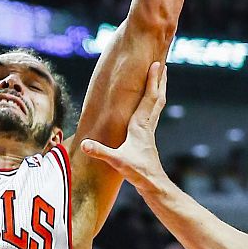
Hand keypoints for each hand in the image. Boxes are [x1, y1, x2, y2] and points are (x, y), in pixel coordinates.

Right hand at [80, 62, 167, 186]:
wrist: (153, 184)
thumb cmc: (138, 172)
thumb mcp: (117, 161)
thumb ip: (100, 152)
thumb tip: (84, 144)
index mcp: (140, 125)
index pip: (148, 98)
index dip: (152, 80)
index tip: (156, 63)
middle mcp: (147, 125)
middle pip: (157, 97)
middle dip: (159, 81)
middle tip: (162, 64)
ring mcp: (149, 132)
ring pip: (157, 105)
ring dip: (158, 90)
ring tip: (160, 79)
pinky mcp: (147, 139)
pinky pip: (152, 115)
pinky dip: (153, 104)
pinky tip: (149, 106)